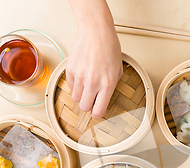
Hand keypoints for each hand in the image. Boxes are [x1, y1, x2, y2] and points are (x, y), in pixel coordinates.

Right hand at [67, 0, 121, 118]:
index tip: (97, 112)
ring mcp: (80, 77)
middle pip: (84, 108)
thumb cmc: (109, 47)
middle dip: (88, 106)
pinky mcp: (70, 70)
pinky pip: (70, 86)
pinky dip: (75, 85)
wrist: (96, 32)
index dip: (97, 114)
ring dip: (81, 95)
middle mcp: (93, 83)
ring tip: (87, 86)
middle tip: (91, 100)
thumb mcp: (118, 70)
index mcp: (107, 84)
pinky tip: (82, 76)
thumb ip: (111, 86)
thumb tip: (103, 98)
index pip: (99, 110)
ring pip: (76, 98)